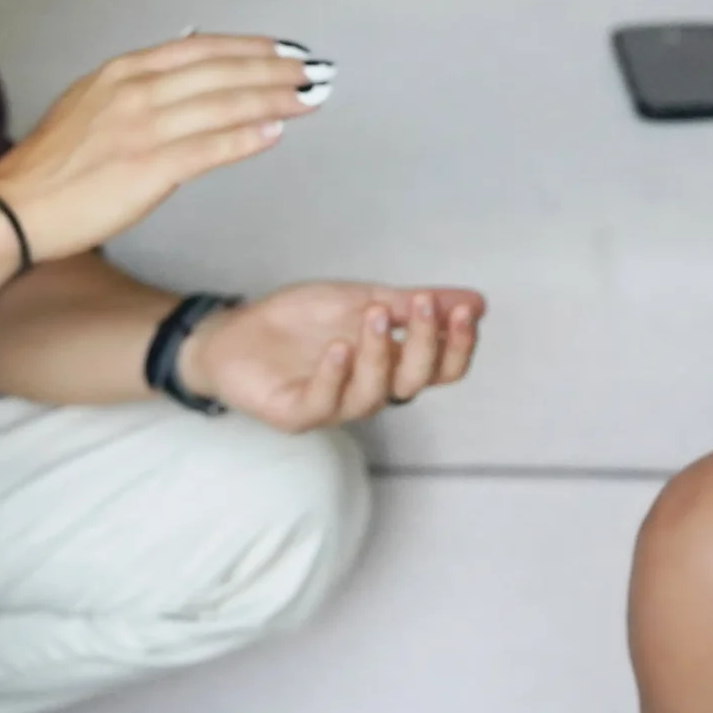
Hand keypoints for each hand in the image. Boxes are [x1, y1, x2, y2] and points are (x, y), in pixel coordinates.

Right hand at [0, 34, 326, 262]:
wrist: (16, 205)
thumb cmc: (53, 164)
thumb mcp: (91, 102)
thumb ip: (138, 84)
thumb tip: (184, 66)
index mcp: (123, 72)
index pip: (201, 49)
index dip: (248, 48)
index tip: (282, 50)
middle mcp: (136, 91)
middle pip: (220, 71)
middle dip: (273, 70)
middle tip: (312, 70)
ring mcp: (142, 128)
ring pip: (223, 104)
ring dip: (272, 99)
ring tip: (308, 97)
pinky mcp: (148, 167)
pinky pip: (208, 148)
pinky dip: (245, 138)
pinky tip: (274, 133)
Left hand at [179, 281, 485, 432]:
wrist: (236, 331)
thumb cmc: (301, 322)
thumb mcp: (362, 299)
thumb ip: (411, 305)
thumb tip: (475, 301)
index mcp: (392, 365)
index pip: (441, 369)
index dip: (457, 346)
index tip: (463, 312)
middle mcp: (370, 391)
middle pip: (414, 382)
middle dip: (424, 343)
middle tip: (421, 304)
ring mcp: (334, 405)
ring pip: (373, 396)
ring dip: (378, 354)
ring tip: (372, 314)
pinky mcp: (296, 414)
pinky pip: (322, 404)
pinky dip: (334, 376)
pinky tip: (338, 348)